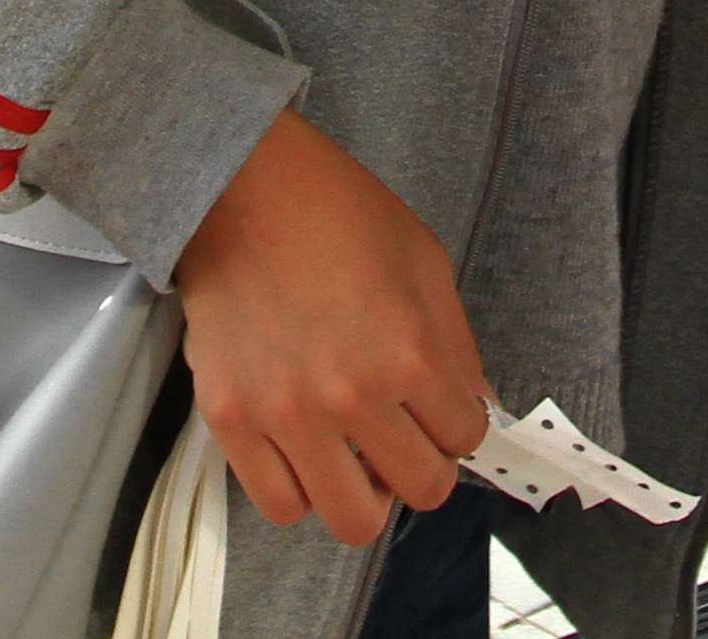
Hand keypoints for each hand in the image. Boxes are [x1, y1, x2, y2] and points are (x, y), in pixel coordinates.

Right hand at [174, 111, 488, 547]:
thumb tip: (476, 409)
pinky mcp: (231, 420)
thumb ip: (457, 346)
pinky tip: (304, 452)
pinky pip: (279, 505)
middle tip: (405, 440)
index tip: (440, 410)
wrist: (240, 188)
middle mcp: (351, 395)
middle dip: (424, 467)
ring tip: (353, 454)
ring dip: (365, 492)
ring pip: (351, 519)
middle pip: (420, 489)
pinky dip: (300, 490)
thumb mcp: (424, 262)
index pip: (465, 438)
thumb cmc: (336, 213)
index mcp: (409, 351)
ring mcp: (287, 415)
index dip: (459, 424)